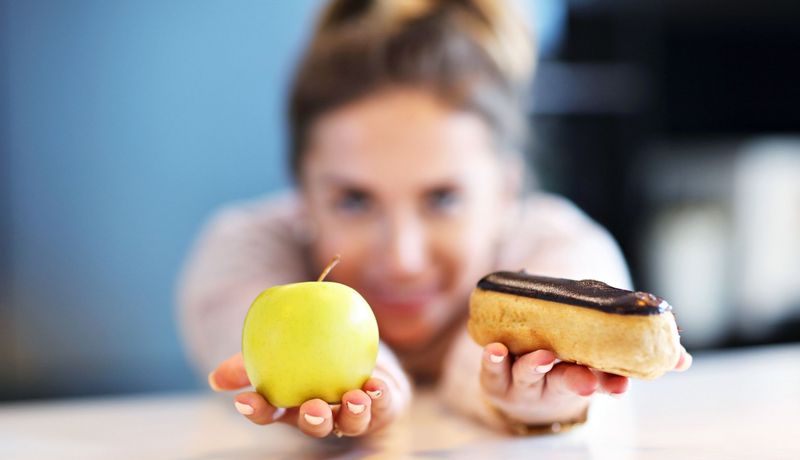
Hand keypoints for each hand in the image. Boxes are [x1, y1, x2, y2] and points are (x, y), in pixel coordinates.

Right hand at [208, 353, 396, 437]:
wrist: (360, 343)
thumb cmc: (313, 345)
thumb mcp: (282, 344)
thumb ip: (252, 358)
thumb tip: (216, 379)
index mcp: (292, 403)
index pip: (269, 411)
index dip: (257, 410)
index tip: (245, 401)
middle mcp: (322, 413)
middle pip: (314, 424)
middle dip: (314, 420)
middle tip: (312, 406)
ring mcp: (353, 414)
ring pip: (351, 421)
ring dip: (353, 413)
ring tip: (354, 397)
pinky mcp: (383, 408)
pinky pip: (383, 405)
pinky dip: (380, 397)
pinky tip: (377, 386)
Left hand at [479, 344, 692, 424]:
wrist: (519, 398)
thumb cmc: (564, 372)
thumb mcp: (598, 369)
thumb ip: (633, 357)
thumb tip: (684, 357)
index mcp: (581, 378)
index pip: (601, 381)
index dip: (612, 382)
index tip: (624, 383)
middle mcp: (551, 383)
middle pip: (566, 381)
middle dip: (579, 380)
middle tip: (588, 379)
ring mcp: (522, 381)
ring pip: (530, 374)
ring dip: (537, 365)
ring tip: (543, 355)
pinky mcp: (495, 377)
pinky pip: (492, 369)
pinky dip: (493, 359)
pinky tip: (494, 348)